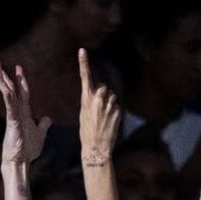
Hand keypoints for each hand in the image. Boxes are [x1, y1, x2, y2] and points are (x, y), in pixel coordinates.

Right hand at [0, 59, 51, 164]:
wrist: (20, 162)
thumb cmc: (28, 150)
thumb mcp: (40, 134)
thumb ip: (43, 125)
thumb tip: (47, 118)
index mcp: (24, 113)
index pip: (22, 93)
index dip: (21, 80)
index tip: (19, 68)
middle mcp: (17, 112)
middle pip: (11, 89)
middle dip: (6, 75)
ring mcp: (13, 116)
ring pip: (7, 94)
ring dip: (2, 80)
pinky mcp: (12, 123)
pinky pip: (10, 107)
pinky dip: (8, 97)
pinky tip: (6, 88)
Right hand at [77, 48, 120, 166]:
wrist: (96, 148)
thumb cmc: (87, 133)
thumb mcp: (83, 115)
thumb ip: (89, 102)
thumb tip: (96, 94)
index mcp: (86, 99)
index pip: (85, 77)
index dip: (84, 63)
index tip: (82, 51)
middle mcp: (98, 100)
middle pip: (104, 88)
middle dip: (103, 95)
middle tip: (100, 109)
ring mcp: (109, 106)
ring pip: (112, 97)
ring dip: (110, 104)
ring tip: (104, 118)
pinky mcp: (118, 112)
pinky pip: (117, 107)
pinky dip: (114, 112)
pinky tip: (109, 122)